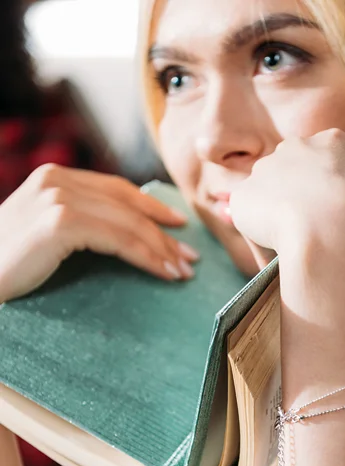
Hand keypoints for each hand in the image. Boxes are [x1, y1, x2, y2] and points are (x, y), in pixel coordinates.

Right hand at [0, 164, 199, 302]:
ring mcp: (58, 197)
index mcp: (54, 178)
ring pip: (128, 222)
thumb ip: (75, 223)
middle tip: (190, 257)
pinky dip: (146, 257)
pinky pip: (119, 239)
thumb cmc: (8, 266)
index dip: (152, 208)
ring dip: (162, 249)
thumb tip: (121, 236)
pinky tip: (163, 272)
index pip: (116, 189)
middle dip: (164, 232)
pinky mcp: (60, 222)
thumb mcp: (43, 235)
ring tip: (182, 272)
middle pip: (127, 204)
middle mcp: (57, 180)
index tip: (178, 229)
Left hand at [229, 129, 344, 278]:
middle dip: (293, 201)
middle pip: (290, 175)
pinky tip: (273, 259)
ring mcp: (265, 169)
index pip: (323, 164)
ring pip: (267, 199)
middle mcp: (295, 147)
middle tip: (304, 234)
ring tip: (288, 251)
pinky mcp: (243, 196)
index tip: (327, 216)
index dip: (324, 193)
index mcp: (334, 142)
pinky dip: (259, 241)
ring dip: (274, 222)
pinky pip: (250, 223)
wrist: (334, 228)